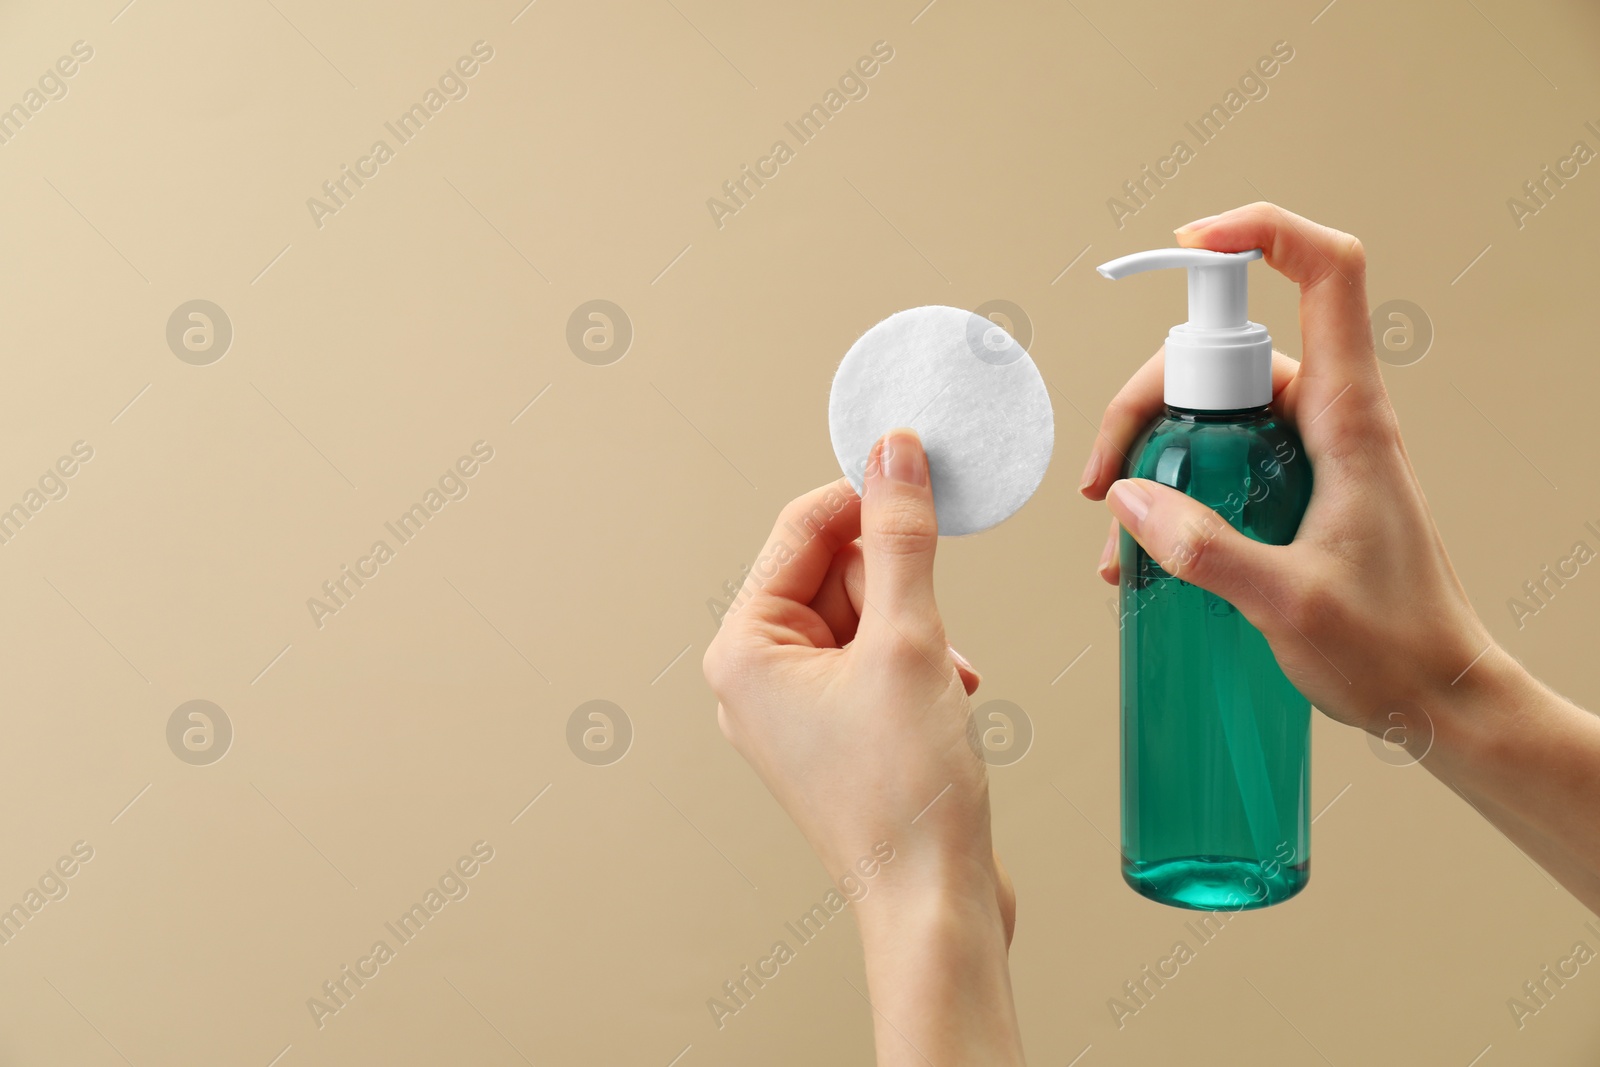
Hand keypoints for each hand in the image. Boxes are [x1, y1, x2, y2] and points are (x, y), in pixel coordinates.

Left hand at [702, 428, 1023, 1064]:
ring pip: (865, 611)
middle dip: (898, 588)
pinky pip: (876, 656)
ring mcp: (795, 706)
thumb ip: (901, 535)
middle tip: (925, 632)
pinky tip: (947, 693)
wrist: (933, 900)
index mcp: (743, 649)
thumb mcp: (908, 642)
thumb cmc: (906, 793)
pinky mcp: (836, 728)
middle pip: (835, 568)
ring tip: (940, 678)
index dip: (867, 493)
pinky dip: (919, 662)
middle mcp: (756, 675)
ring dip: (917, 629)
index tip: (924, 468)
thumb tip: (894, 452)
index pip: (802, 527)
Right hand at [1082, 202, 1599, 912]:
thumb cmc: (1393, 649)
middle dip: (1149, 399)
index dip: (1261, 234)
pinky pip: (1223, 459)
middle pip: (1228, 353)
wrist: (1439, 699)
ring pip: (1215, 410)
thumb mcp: (1288, 605)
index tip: (1189, 246)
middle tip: (1107, 475)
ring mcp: (1315, 453)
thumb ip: (1206, 550)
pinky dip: (1176, 489)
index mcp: (1350, 419)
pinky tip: (1147, 553)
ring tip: (1118, 528)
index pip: (1326, 274)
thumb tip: (1129, 501)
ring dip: (1154, 454)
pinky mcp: (1300, 488)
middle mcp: (1333, 420)